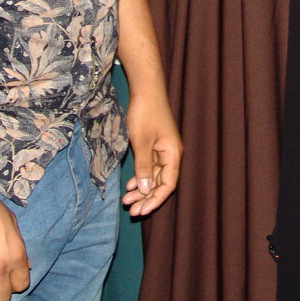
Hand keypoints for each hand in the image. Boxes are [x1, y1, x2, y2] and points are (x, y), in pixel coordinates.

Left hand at [122, 92, 181, 215]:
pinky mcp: (155, 145)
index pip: (168, 185)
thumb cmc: (145, 112)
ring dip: (142, 189)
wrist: (146, 89)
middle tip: (132, 211)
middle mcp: (171, 154)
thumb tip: (145, 190)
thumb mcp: (141, 141)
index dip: (155, 200)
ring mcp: (163, 150)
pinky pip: (149, 167)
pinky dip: (140, 177)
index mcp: (173, 154)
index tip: (141, 211)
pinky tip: (130, 186)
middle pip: (161, 183)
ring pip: (154, 176)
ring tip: (127, 202)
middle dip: (147, 198)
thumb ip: (144, 166)